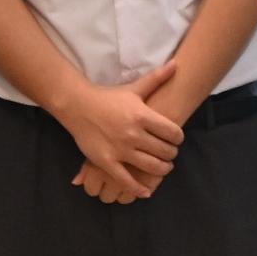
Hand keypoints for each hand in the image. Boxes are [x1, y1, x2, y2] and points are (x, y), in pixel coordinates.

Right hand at [60, 79, 182, 197]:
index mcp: (142, 116)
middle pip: (165, 151)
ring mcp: (120, 149)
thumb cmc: (108, 97)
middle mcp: (134, 134)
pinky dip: (139, 189)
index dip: (178, 138)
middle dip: (171, 154)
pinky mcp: (107, 161)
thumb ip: (157, 78)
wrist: (78, 105)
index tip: (176, 140)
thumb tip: (176, 64)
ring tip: (163, 167)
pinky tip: (146, 191)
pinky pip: (126, 180)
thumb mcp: (134, 88)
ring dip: (162, 170)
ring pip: (151, 167)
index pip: (173, 133)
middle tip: (170, 155)